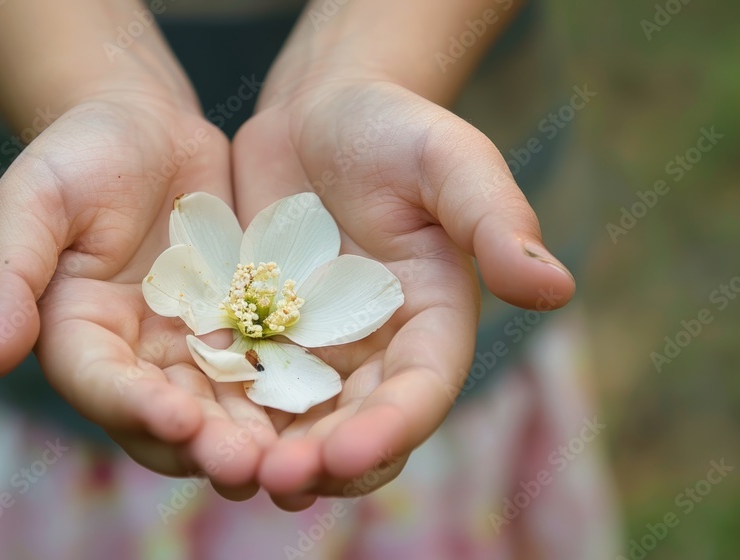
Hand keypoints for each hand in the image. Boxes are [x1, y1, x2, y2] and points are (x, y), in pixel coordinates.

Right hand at [0, 87, 267, 496]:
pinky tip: (326, 409)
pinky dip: (288, 392)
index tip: (178, 419)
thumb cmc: (79, 153)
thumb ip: (5, 277)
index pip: (102, 386)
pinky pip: (265, 366)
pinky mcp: (238, 328)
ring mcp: (190, 347)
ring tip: (291, 457)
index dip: (136, 408)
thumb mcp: (33, 201)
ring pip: (221, 406)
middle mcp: (134, 357)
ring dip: (252, 437)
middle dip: (205, 444)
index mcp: (77, 336)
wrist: (146, 126)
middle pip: (166, 417)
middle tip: (248, 465)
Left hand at [231, 76, 575, 508]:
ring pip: (290, 420)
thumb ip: (495, 222)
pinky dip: (216, 406)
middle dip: (320, 460)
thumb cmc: (396, 129)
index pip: (418, 394)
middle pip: (352, 427)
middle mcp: (373, 353)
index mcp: (430, 327)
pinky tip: (183, 421)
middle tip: (280, 477)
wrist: (321, 112)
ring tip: (227, 467)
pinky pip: (235, 379)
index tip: (348, 453)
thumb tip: (556, 288)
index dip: (389, 430)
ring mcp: (311, 349)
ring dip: (263, 451)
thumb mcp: (450, 163)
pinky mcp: (256, 333)